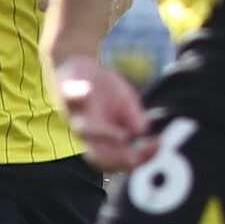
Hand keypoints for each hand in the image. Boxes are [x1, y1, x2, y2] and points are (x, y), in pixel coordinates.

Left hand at [50, 52, 156, 170]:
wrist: (79, 64)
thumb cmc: (104, 89)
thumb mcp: (125, 102)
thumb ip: (134, 118)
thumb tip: (142, 132)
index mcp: (102, 139)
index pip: (119, 159)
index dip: (140, 158)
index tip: (158, 144)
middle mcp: (86, 132)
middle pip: (98, 157)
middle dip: (120, 160)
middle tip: (140, 154)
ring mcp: (75, 113)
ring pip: (83, 130)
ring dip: (103, 134)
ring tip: (123, 137)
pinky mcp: (66, 91)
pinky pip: (69, 95)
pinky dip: (78, 94)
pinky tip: (87, 92)